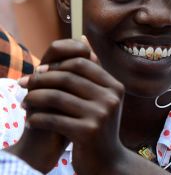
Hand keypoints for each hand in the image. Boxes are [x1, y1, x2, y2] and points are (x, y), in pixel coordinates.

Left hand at [20, 38, 126, 174]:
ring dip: (34, 99)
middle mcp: (111, 98)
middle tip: (23, 84)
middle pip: (68, 77)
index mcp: (115, 87)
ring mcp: (101, 115)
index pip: (81, 63)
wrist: (106, 161)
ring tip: (24, 103)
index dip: (56, 64)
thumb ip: (92, 72)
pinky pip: (53, 118)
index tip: (38, 72)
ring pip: (57, 97)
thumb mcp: (101, 98)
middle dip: (41, 79)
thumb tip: (83, 40)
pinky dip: (37, 118)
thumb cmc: (98, 127)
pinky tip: (31, 120)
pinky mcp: (88, 132)